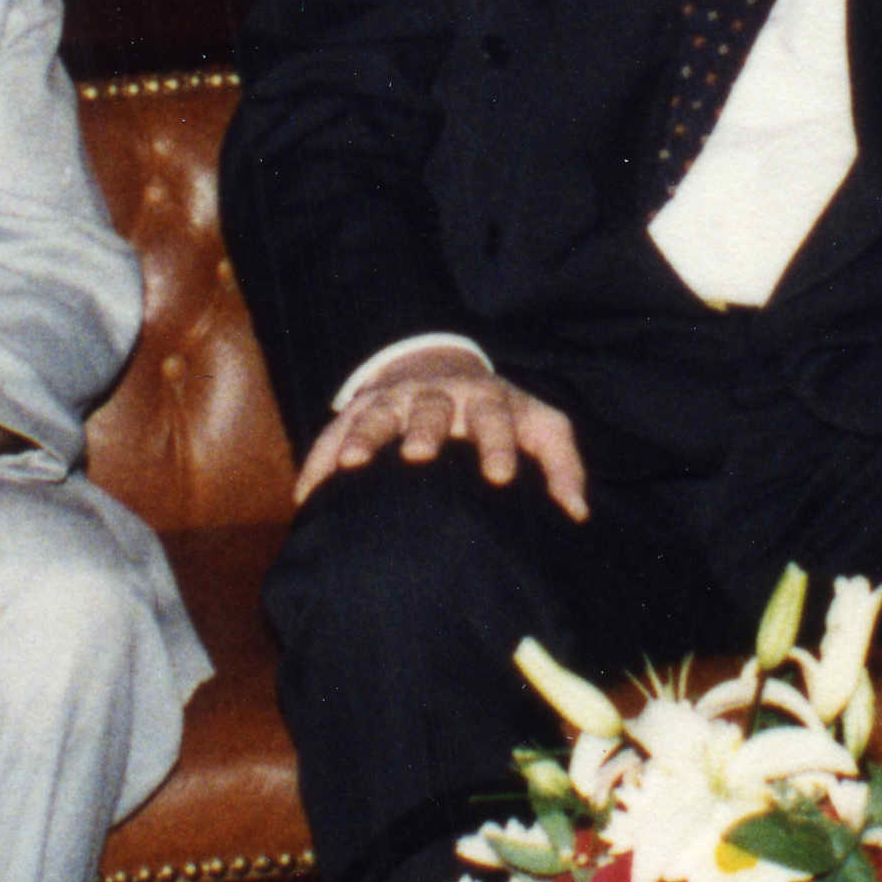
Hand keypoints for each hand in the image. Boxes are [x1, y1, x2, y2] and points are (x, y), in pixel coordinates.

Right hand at [293, 342, 589, 521]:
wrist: (443, 368)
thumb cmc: (501, 414)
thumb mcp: (540, 427)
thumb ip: (562, 466)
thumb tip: (575, 514)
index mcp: (485, 401)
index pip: (494, 419)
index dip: (498, 447)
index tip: (500, 479)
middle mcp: (436, 395)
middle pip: (430, 410)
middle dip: (424, 432)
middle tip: (418, 459)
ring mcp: (393, 400)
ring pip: (376, 415)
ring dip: (363, 438)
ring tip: (352, 467)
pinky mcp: (358, 409)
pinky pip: (332, 432)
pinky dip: (319, 461)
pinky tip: (306, 496)